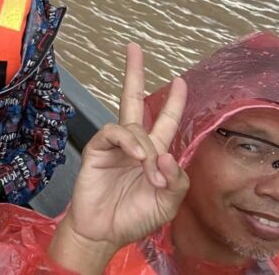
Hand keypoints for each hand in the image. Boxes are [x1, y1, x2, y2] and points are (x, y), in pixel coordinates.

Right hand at [49, 44, 188, 271]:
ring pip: (132, 125)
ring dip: (146, 147)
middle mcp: (134, 144)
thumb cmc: (134, 218)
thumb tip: (165, 156)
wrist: (103, 231)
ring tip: (150, 173)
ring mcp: (115, 145)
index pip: (164, 121)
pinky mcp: (98, 149)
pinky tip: (136, 157)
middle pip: (134, 100)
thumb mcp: (168, 205)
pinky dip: (129, 142)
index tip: (180, 80)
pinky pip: (114, 133)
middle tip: (134, 48)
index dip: (173, 101)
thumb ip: (176, 181)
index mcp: (154, 155)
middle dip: (135, 73)